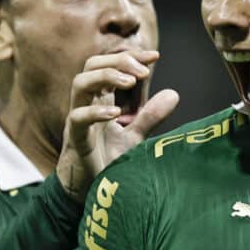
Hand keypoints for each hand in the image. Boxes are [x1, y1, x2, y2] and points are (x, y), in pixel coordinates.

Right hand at [57, 50, 179, 200]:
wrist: (91, 193)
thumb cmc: (106, 161)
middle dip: (119, 60)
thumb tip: (174, 94)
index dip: (131, 56)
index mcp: (101, 98)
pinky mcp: (76, 139)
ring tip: (130, 82)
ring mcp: (79, 119)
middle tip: (144, 71)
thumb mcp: (134, 136)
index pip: (111, 64)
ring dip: (106, 76)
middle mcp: (88, 104)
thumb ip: (150, 116)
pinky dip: (96, 112)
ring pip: (80, 83)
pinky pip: (78, 118)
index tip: (155, 56)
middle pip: (92, 64)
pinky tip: (117, 114)